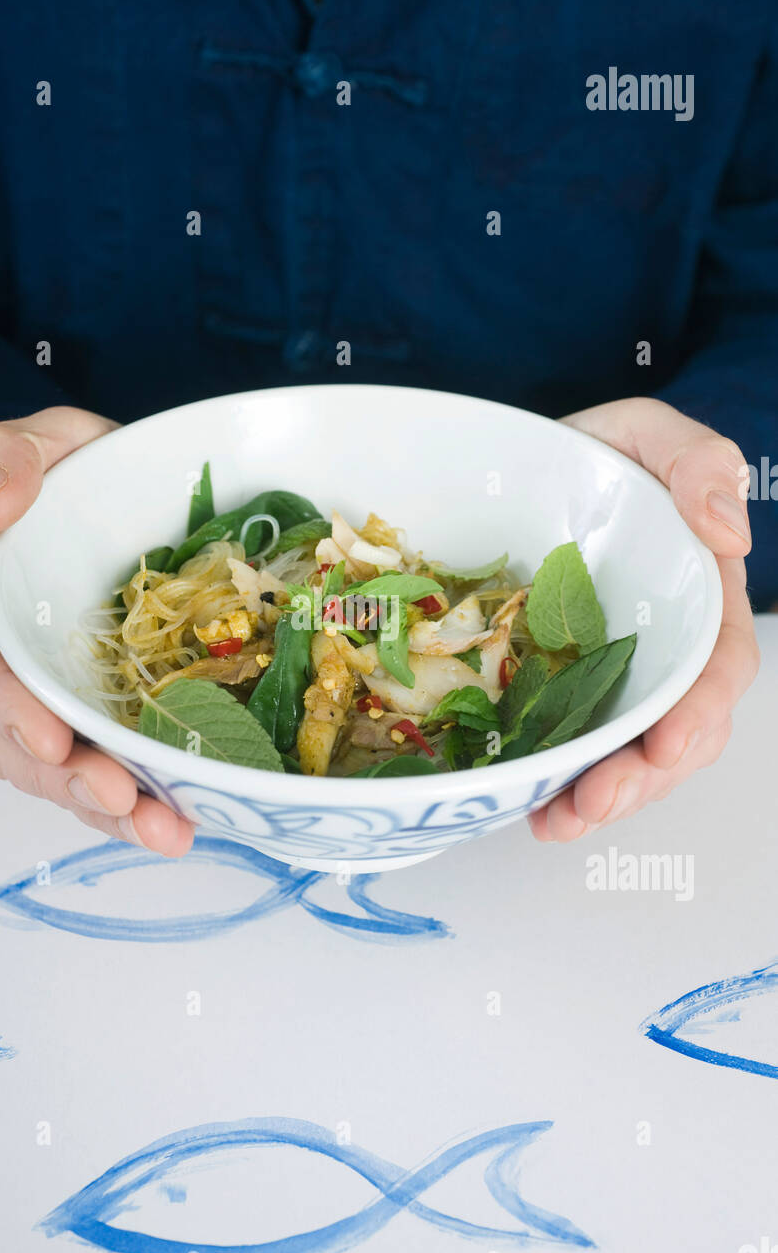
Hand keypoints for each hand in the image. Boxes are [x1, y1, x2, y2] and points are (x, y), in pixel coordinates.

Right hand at [0, 407, 194, 856]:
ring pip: (73, 773)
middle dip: (70, 783)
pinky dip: (151, 802)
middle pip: (26, 747)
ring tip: (166, 830)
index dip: (11, 712)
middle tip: (123, 801)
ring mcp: (81, 696)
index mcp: (1, 609)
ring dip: (114, 811)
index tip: (51, 739)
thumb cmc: (93, 468)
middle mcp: (33, 664)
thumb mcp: (49, 440)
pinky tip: (187, 821)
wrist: (158, 489)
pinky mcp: (130, 714)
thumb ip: (6, 458)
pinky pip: (127, 769)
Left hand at [528, 397, 758, 841]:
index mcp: (698, 596)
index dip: (700, 712)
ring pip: (630, 754)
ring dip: (603, 798)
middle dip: (643, 778)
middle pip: (679, 731)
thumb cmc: (595, 452)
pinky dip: (561, 785)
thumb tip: (731, 533)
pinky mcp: (561, 689)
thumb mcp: (646, 432)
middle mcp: (663, 646)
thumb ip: (697, 461)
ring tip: (561, 821)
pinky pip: (574, 747)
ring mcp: (613, 674)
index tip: (670, 745)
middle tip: (594, 802)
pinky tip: (538, 809)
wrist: (519, 464)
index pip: (720, 665)